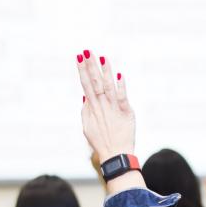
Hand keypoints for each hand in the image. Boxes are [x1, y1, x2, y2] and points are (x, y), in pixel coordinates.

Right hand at [77, 51, 141, 193]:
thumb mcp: (88, 127)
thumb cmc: (101, 142)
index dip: (82, 70)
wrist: (115, 155)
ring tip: (102, 57)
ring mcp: (113, 108)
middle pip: (95, 82)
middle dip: (90, 66)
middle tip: (87, 51)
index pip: (85, 84)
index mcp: (91, 108)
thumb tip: (85, 96)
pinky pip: (122, 96)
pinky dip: (120, 86)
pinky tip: (118, 74)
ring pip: (108, 86)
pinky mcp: (126, 112)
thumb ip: (86, 111)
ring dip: (105, 71)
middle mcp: (101, 106)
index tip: (78, 57)